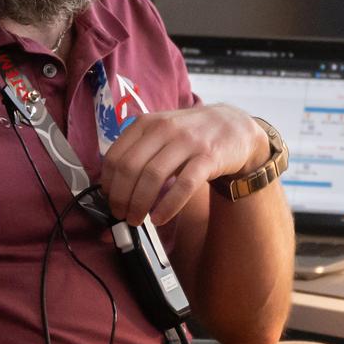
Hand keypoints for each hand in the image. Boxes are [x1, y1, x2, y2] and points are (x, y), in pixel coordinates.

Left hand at [99, 104, 268, 226]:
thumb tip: (111, 188)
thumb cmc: (192, 136)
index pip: (116, 156)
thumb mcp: (162, 133)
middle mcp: (165, 128)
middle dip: (120, 198)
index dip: (108, 183)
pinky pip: (183, 185)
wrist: (236, 128)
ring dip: (139, 204)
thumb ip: (139, 152)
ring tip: (136, 219)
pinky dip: (168, 206)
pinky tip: (159, 219)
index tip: (109, 200)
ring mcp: (188, 142)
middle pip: (130, 168)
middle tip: (121, 215)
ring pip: (153, 177)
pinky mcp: (208, 157)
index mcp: (147, 123)